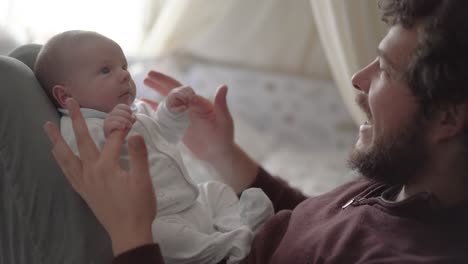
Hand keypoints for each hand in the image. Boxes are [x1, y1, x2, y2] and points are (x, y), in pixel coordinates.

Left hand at [44, 98, 155, 255]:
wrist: (128, 231)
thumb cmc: (139, 206)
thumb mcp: (143, 180)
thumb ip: (139, 155)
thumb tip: (135, 133)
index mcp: (107, 167)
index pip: (113, 140)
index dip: (122, 128)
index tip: (128, 118)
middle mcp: (91, 171)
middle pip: (82, 141)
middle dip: (77, 119)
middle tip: (70, 101)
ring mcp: (84, 182)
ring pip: (66, 156)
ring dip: (57, 140)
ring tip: (48, 127)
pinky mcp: (83, 191)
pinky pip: (67, 172)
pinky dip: (60, 160)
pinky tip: (57, 154)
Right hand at [104, 104, 135, 137]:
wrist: (115, 141)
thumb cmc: (121, 131)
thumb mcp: (128, 124)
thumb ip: (131, 119)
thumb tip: (134, 116)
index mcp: (115, 113)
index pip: (119, 106)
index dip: (126, 108)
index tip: (131, 113)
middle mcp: (110, 116)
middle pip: (117, 111)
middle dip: (126, 115)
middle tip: (131, 122)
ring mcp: (107, 122)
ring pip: (115, 117)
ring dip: (124, 121)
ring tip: (129, 126)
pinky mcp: (106, 128)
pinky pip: (111, 124)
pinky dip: (119, 124)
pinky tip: (123, 127)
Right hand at [144, 70, 233, 161]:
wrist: (218, 152)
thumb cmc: (224, 136)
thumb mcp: (224, 119)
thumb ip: (221, 104)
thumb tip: (223, 86)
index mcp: (199, 102)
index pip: (183, 91)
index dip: (173, 87)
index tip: (164, 90)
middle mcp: (190, 105)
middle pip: (173, 91)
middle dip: (161, 82)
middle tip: (148, 74)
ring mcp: (183, 115)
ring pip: (167, 100)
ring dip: (156, 90)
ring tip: (144, 81)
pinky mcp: (177, 125)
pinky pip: (164, 114)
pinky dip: (154, 107)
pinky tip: (144, 102)